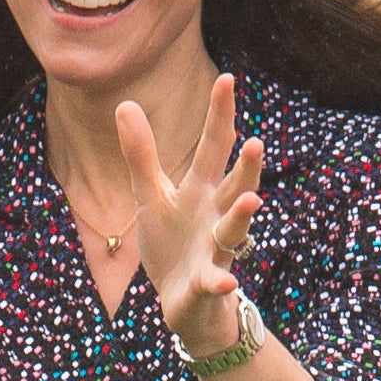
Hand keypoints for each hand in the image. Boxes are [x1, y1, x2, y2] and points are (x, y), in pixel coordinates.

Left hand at [115, 73, 262, 356]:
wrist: (185, 302)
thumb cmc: (172, 243)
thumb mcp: (151, 195)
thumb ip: (142, 154)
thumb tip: (126, 103)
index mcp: (201, 189)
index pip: (213, 146)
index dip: (219, 115)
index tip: (227, 78)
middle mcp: (216, 214)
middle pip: (233, 185)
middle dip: (246, 167)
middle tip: (255, 142)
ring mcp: (215, 249)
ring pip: (233, 229)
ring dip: (241, 216)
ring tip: (251, 199)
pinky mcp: (206, 282)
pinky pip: (214, 281)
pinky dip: (218, 282)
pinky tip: (224, 282)